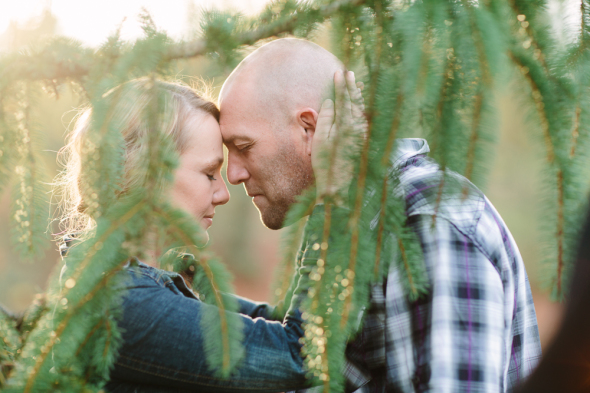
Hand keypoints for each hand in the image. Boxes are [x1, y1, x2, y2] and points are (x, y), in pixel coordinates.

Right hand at [312, 70, 366, 203]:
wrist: (338, 184)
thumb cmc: (325, 163)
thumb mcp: (320, 139)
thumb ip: (326, 118)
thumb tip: (329, 102)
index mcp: (345, 124)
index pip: (342, 99)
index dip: (340, 85)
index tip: (338, 73)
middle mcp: (357, 127)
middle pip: (354, 101)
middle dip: (351, 86)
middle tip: (349, 72)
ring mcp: (362, 134)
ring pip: (361, 109)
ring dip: (357, 95)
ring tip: (356, 83)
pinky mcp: (363, 141)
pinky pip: (363, 118)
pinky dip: (360, 108)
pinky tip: (359, 105)